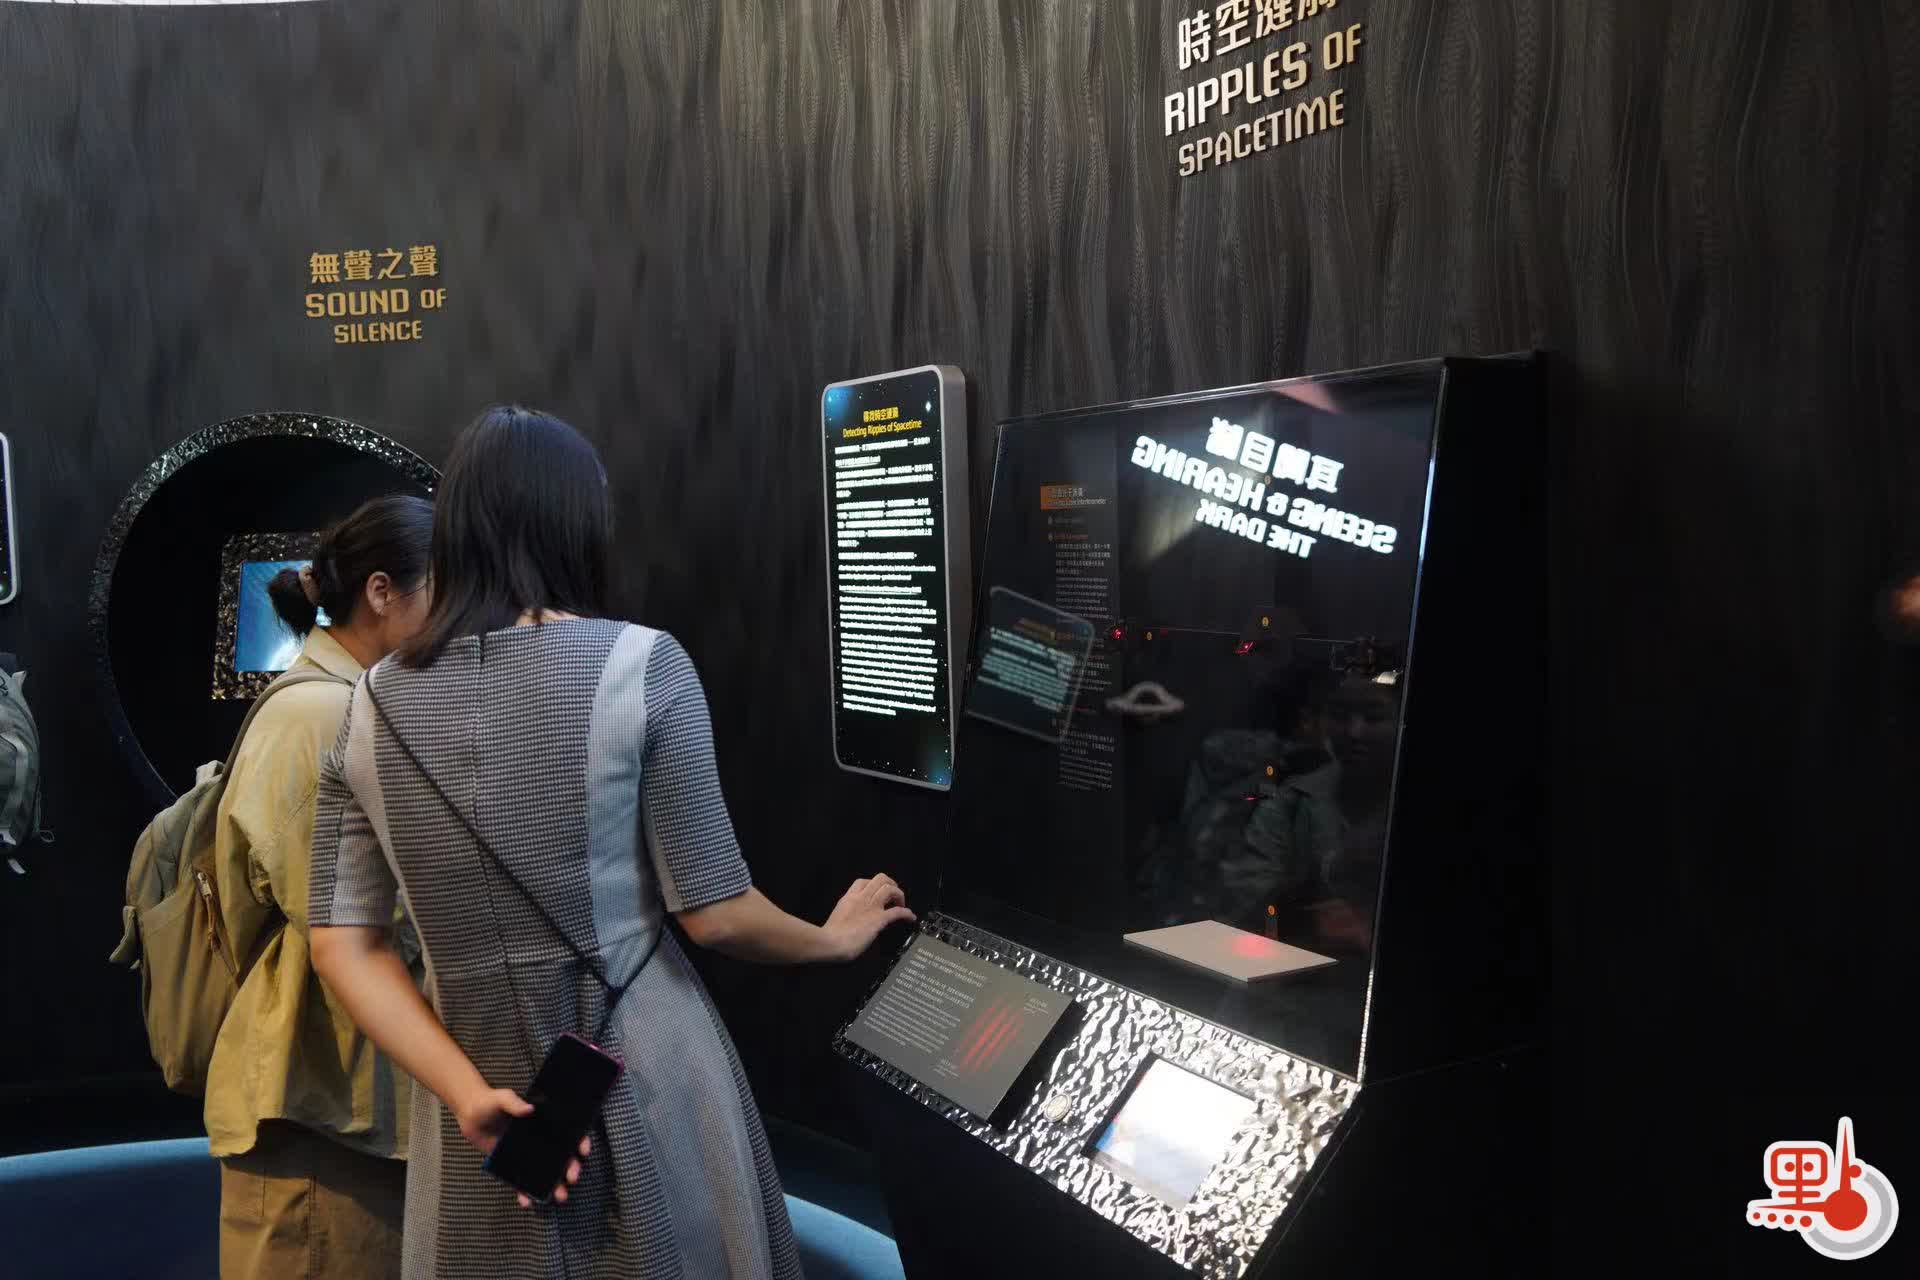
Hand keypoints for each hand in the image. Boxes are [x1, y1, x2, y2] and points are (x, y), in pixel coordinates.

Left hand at [454, 1085, 591, 1207]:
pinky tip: (527, 1202)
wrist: (471, 1114)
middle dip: (571, 1168)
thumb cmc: (490, 1102)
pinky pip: (521, 1182)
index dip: (579, 1141)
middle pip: (562, 1156)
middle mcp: (539, 1140)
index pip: (568, 1132)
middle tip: (572, 1177)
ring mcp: (527, 1155)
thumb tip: (528, 1109)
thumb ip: (514, 1103)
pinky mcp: (512, 1165)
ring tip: (561, 1196)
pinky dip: (525, 1193)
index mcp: (543, 1123)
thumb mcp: (502, 1098)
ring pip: (546, 1173)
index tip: (583, 1150)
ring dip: (555, 1185)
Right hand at [824, 874, 914, 960]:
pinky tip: (910, 917)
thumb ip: (847, 914)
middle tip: (893, 895)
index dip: (873, 885)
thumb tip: (853, 920)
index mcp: (849, 898)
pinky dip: (907, 913)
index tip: (877, 893)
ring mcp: (871, 907)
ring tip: (902, 904)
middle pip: (880, 878)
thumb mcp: (838, 918)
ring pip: (890, 889)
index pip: (863, 881)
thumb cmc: (829, 935)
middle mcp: (861, 898)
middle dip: (890, 884)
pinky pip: (897, 912)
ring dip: (899, 895)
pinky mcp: (879, 919)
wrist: (830, 943)